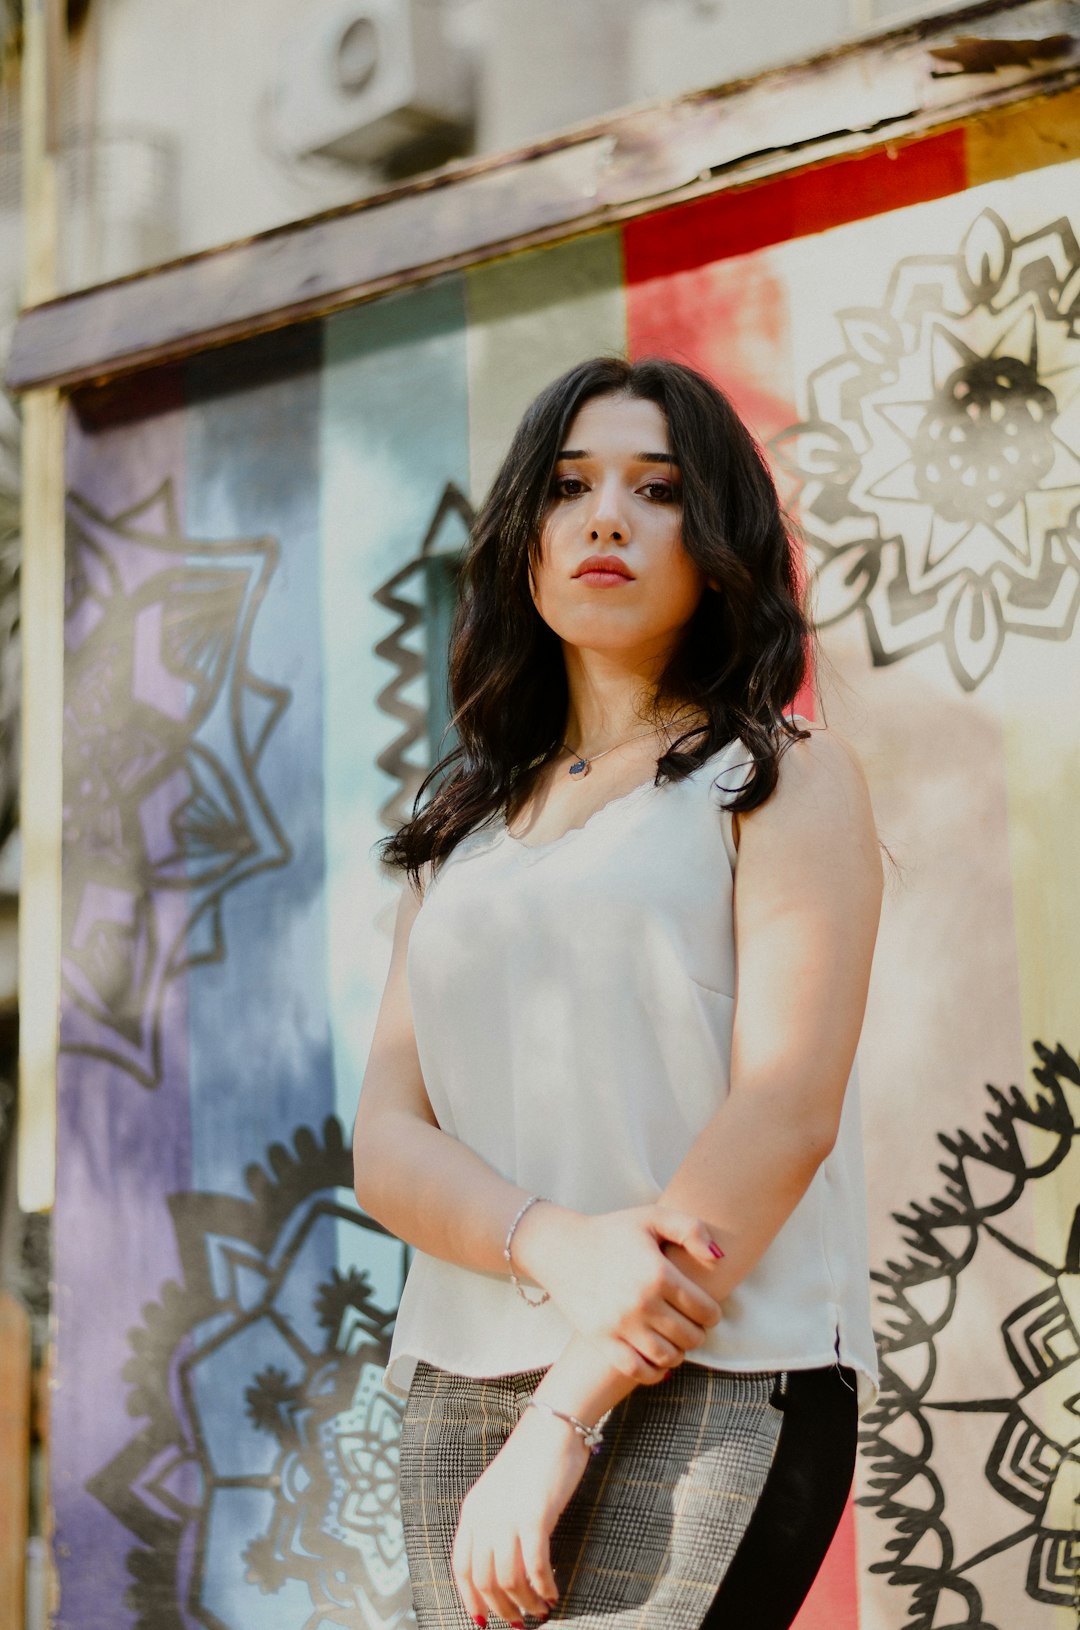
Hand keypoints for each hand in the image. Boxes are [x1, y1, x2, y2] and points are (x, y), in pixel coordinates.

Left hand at [452, 1406, 589, 1624]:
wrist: (552, 1426)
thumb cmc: (532, 1459)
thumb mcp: (500, 1492)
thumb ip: (495, 1523)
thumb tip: (504, 1567)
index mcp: (471, 1510)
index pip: (461, 1567)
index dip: (470, 1599)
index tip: (482, 1621)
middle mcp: (483, 1517)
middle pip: (484, 1580)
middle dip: (502, 1608)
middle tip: (519, 1621)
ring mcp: (507, 1517)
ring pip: (508, 1580)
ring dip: (524, 1603)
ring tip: (540, 1610)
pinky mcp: (534, 1517)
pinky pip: (534, 1567)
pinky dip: (543, 1587)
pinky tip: (553, 1593)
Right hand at [513, 1203, 722, 1381]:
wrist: (561, 1248)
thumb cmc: (613, 1231)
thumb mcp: (652, 1217)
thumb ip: (691, 1229)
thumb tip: (719, 1257)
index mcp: (658, 1273)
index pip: (705, 1310)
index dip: (712, 1313)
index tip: (707, 1311)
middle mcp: (641, 1302)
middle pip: (690, 1337)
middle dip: (698, 1333)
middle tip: (692, 1325)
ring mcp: (620, 1324)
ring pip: (668, 1357)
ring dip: (679, 1352)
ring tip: (676, 1340)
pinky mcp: (602, 1340)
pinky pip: (637, 1370)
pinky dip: (654, 1372)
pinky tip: (657, 1360)